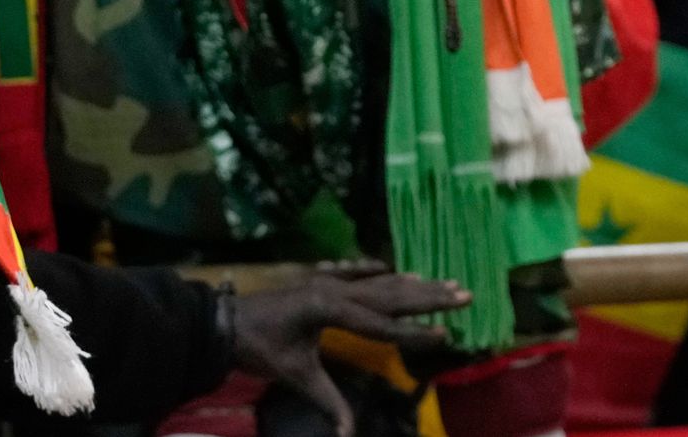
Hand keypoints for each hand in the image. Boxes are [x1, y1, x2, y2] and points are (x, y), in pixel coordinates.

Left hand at [232, 267, 468, 436]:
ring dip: (411, 283)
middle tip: (464, 293)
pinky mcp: (316, 281)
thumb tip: (348, 435)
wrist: (223, 321)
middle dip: (429, 297)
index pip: (382, 324)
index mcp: (329, 308)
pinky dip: (374, 270)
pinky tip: (391, 267)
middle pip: (389, 294)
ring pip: (377, 281)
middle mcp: (333, 289)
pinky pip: (352, 272)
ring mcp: (325, 281)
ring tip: (443, 281)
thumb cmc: (258, 348)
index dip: (415, 332)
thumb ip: (328, 401)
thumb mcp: (295, 375)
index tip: (448, 333)